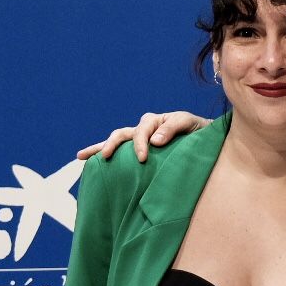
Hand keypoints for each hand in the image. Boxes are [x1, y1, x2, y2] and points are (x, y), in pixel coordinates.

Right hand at [76, 111, 208, 162]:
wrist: (204, 137)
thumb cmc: (197, 130)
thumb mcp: (189, 124)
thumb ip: (173, 128)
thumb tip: (154, 141)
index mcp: (154, 121)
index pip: (141, 131)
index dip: (140, 144)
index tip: (142, 158)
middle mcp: (143, 129)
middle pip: (121, 134)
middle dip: (111, 144)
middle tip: (105, 156)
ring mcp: (139, 140)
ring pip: (115, 142)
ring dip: (99, 148)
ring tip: (81, 156)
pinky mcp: (139, 151)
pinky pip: (121, 152)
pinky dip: (104, 155)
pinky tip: (90, 163)